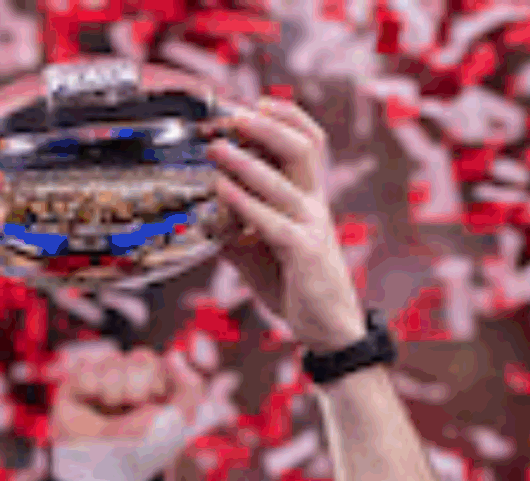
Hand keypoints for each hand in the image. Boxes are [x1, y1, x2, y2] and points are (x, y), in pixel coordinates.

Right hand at [48, 343, 204, 480]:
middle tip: (131, 411)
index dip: (164, 381)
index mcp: (158, 391)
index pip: (167, 363)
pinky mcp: (77, 382)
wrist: (95, 472)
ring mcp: (104, 380)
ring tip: (108, 413)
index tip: (159, 401)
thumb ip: (190, 390)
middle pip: (142, 358)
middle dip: (139, 388)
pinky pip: (87, 369)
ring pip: (114, 361)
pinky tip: (88, 403)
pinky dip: (89, 389)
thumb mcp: (173, 428)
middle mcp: (132, 382)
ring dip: (114, 392)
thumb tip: (174, 355)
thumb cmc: (136, 453)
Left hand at [206, 100, 365, 354]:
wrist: (328, 329)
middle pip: (303, 148)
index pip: (310, 143)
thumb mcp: (260, 251)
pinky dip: (245, 202)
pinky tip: (222, 191)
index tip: (256, 102)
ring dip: (245, 160)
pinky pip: (273, 220)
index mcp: (309, 199)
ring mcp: (312, 226)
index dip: (287, 117)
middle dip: (269, 125)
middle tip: (233, 114)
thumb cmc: (295, 286)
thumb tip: (201, 214)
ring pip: (284, 180)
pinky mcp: (304, 252)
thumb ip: (236, 229)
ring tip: (216, 147)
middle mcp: (315, 205)